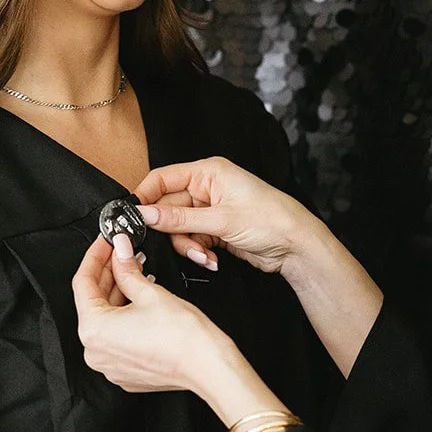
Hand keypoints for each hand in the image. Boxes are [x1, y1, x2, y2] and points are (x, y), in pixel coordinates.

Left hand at [72, 231, 228, 394]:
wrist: (208, 368)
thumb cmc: (184, 338)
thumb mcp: (151, 293)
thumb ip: (127, 270)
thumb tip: (120, 252)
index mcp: (94, 331)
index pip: (83, 282)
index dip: (95, 256)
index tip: (106, 242)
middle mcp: (95, 351)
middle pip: (94, 301)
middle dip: (109, 273)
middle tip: (122, 252)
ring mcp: (110, 364)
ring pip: (107, 320)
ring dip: (118, 294)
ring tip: (135, 272)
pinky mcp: (125, 371)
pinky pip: (117, 337)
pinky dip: (125, 317)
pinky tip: (139, 299)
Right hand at [134, 157, 315, 276]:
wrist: (297, 246)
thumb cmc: (271, 220)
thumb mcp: (221, 220)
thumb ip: (179, 219)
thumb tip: (145, 215)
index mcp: (208, 173)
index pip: (163, 178)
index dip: (145, 197)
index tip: (134, 218)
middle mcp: (207, 188)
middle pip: (168, 208)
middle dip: (173, 231)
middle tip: (180, 244)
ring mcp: (211, 210)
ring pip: (179, 228)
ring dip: (188, 245)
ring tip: (204, 255)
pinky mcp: (216, 229)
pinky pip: (193, 239)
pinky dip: (198, 251)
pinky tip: (211, 259)